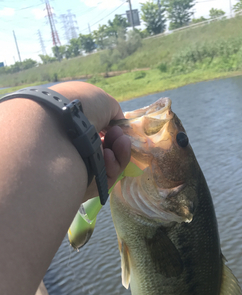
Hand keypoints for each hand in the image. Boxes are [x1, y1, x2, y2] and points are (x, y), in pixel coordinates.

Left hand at [51, 82, 130, 200]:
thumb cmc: (79, 107)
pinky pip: (107, 178)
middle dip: (119, 142)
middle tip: (121, 136)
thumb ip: (113, 112)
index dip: (112, 131)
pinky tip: (108, 155)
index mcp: (73, 127)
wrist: (60, 129)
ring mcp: (79, 168)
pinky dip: (113, 165)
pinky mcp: (84, 186)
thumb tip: (118, 126)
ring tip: (120, 143)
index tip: (119, 127)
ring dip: (119, 153)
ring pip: (110, 166)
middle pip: (107, 151)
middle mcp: (74, 148)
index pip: (97, 134)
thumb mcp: (101, 100)